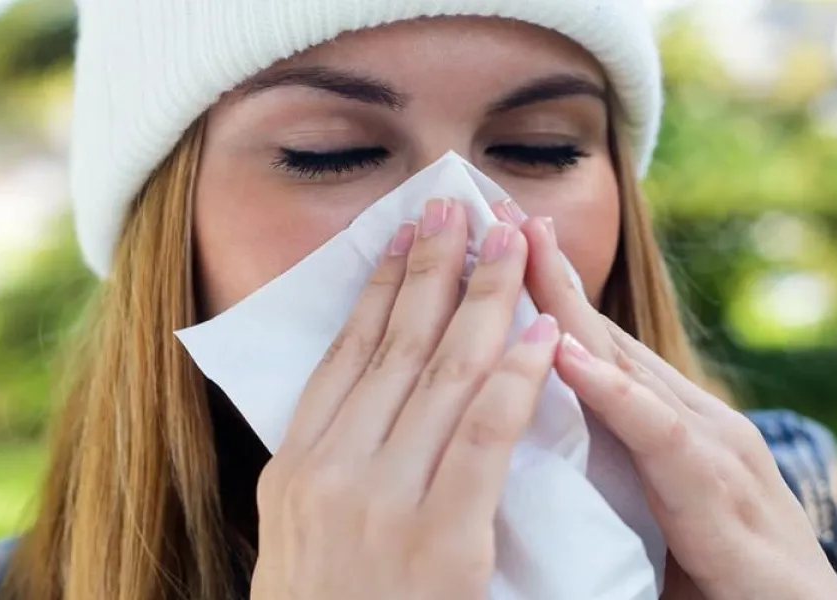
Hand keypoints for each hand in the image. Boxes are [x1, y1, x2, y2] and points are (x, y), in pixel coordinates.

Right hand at [251, 199, 560, 599]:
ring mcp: (381, 502)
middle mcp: (329, 470)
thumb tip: (362, 409)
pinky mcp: (439, 539)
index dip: (381, 286)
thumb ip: (329, 472)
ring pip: (441, 375)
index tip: (406, 233)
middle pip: (394, 345)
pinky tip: (542, 335)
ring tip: (509, 243)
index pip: (345, 354)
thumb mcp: (301, 541)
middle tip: (461, 204)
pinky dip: (515, 378)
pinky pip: (484, 437)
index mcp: (293, 468)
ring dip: (482, 300)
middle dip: (433, 268)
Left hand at [513, 213, 836, 599]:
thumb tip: (531, 459)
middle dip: (546, 272)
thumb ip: (604, 478)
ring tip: (521, 248)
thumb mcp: (648, 516)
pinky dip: (612, 392)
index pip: (594, 345)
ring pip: (627, 362)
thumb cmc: (720, 581)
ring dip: (569, 305)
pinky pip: (657, 432)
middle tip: (494, 207)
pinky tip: (567, 355)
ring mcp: (713, 445)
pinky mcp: (719, 490)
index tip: (485, 247)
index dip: (540, 295)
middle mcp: (692, 418)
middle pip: (603, 333)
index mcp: (667, 424)